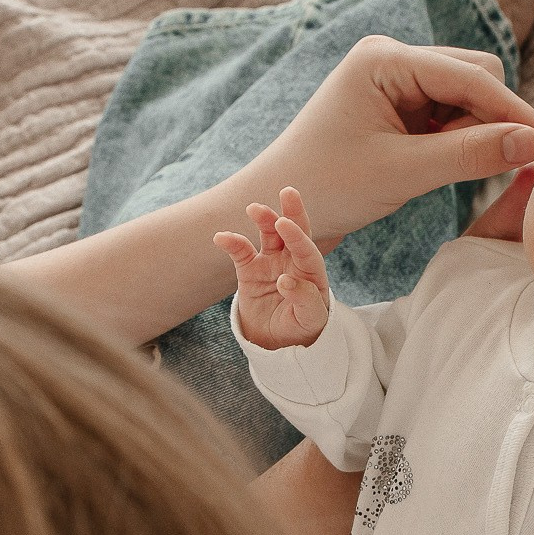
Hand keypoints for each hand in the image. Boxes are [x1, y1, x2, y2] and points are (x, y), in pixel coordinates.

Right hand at [217, 187, 330, 349]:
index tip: (285, 224)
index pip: (307, 250)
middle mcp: (293, 262)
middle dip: (292, 212)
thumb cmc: (303, 327)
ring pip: (268, 235)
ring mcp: (271, 263)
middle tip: (288, 192)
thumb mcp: (310, 318)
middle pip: (293, 233)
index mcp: (312, 272)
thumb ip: (304, 298)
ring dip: (264, 220)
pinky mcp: (250, 270)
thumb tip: (286, 280)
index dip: (298, 236)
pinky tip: (221, 237)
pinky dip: (232, 243)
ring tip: (254, 209)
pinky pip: (240, 252)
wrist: (279, 342)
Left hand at [237, 36, 533, 251]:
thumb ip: (470, 154)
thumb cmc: (329, 186)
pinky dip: (460, 138)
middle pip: (477, 76)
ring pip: (469, 94)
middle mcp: (393, 56)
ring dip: (476, 131)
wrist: (279, 205)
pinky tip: (442, 164)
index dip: (510, 111)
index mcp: (385, 58)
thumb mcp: (404, 173)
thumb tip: (531, 142)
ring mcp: (396, 78)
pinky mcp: (400, 103)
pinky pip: (452, 112)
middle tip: (479, 167)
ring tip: (446, 169)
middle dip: (490, 119)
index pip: (471, 75)